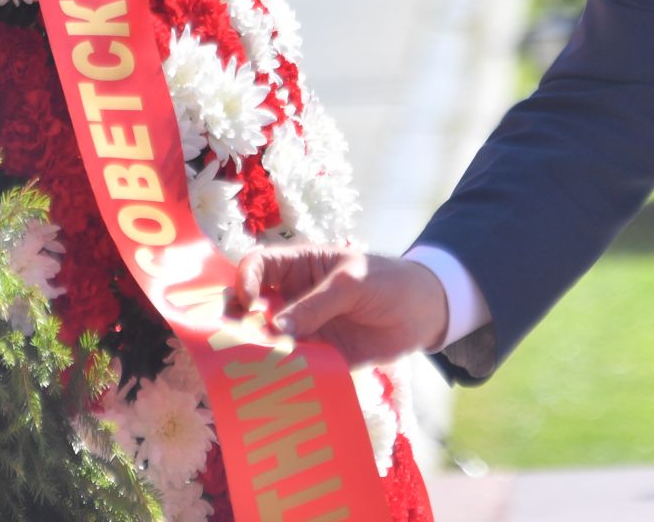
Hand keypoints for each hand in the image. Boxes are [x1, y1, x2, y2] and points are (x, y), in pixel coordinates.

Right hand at [232, 247, 447, 367]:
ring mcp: (303, 330)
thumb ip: (316, 305)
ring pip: (268, 342)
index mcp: (297, 267)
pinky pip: (294, 367)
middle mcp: (292, 299)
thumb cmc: (386, 281)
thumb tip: (276, 330)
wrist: (423, 311)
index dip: (245, 280)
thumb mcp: (352, 283)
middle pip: (252, 308)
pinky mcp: (318, 358)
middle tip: (230, 342)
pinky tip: (279, 387)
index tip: (249, 302)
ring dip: (259, 355)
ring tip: (252, 371)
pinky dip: (285, 376)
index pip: (258, 266)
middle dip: (238, 323)